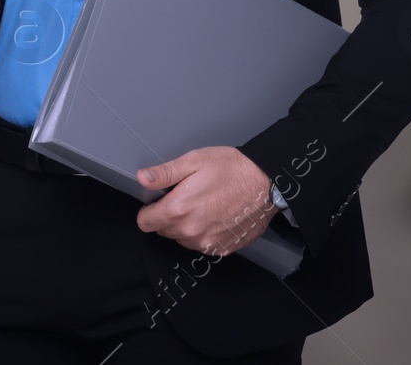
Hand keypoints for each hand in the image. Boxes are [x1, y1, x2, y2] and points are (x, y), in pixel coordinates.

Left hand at [135, 146, 274, 255]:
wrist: (267, 183)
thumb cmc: (232, 169)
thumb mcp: (193, 161)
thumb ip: (164, 173)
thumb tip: (142, 178)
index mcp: (179, 209)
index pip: (145, 222)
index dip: (148, 210)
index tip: (157, 201)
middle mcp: (191, 231)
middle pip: (164, 231)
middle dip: (168, 216)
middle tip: (185, 197)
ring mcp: (208, 242)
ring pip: (182, 239)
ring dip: (186, 226)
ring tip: (202, 205)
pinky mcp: (223, 249)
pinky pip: (202, 245)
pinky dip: (204, 233)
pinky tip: (215, 216)